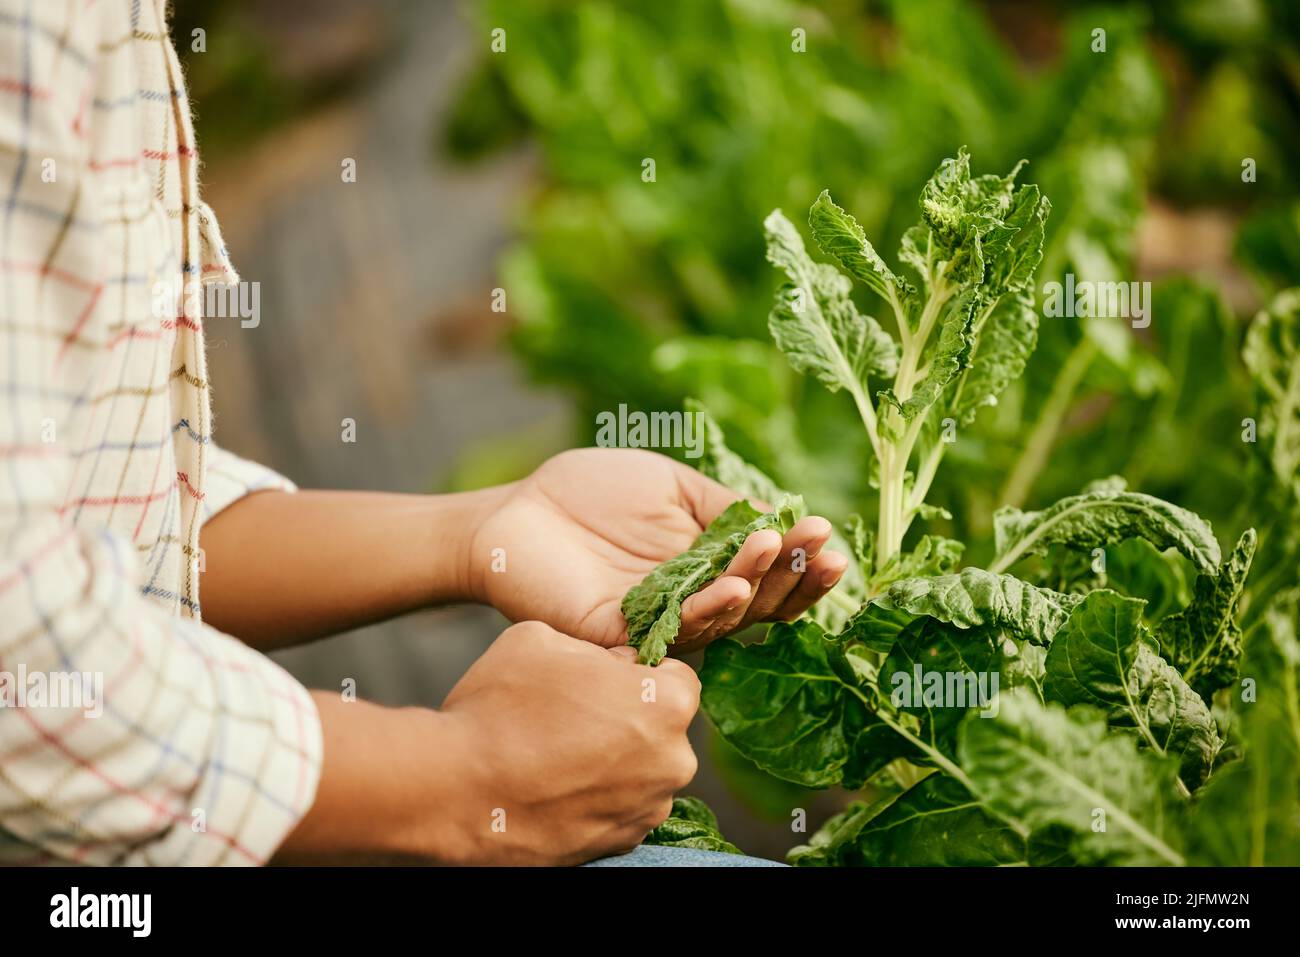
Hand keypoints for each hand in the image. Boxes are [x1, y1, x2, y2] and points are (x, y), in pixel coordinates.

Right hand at [442, 621, 698, 864]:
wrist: (454, 791)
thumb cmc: (500, 707)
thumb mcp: (545, 638)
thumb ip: (596, 647)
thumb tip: (616, 665)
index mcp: (668, 703)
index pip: (675, 676)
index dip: (637, 673)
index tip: (601, 679)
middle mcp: (674, 761)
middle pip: (662, 728)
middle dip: (629, 718)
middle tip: (575, 715)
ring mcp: (648, 809)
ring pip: (643, 770)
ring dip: (614, 760)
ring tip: (558, 753)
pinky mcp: (620, 845)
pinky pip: (620, 808)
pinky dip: (597, 797)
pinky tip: (555, 785)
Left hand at [469, 448, 847, 652]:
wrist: (517, 510)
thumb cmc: (590, 491)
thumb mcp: (669, 486)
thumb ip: (721, 507)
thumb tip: (780, 520)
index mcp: (707, 565)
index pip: (767, 573)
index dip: (800, 559)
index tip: (828, 531)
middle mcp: (692, 600)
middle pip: (758, 603)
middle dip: (795, 577)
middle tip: (824, 548)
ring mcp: (660, 622)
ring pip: (723, 620)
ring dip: (757, 586)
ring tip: (777, 551)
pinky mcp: (623, 638)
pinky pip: (673, 631)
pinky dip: (707, 611)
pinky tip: (733, 586)